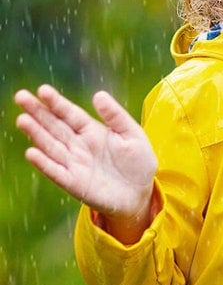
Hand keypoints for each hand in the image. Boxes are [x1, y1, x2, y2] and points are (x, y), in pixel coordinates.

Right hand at [14, 85, 157, 242]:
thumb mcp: (133, 134)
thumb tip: (98, 94)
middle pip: (55, 126)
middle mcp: (79, 145)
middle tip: (21, 96)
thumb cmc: (138, 163)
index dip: (57, 102)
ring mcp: (74, 164)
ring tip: (22, 119)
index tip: (42, 90)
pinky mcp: (73, 183)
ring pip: (51, 146)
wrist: (139, 194)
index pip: (71, 114)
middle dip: (38, 112)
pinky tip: (32, 152)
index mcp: (93, 131)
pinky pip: (56, 172)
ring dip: (36, 134)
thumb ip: (116, 116)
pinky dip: (44, 163)